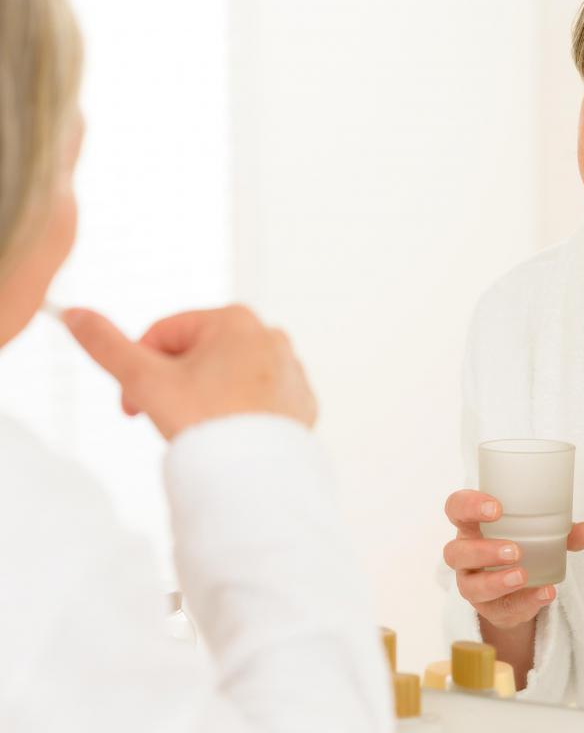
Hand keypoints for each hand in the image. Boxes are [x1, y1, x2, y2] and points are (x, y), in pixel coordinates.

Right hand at [63, 304, 317, 438]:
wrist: (257, 476)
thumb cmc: (205, 423)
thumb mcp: (146, 381)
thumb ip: (107, 345)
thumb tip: (74, 314)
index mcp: (235, 319)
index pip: (165, 333)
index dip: (139, 368)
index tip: (131, 405)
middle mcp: (270, 336)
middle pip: (198, 355)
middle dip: (173, 384)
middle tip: (167, 419)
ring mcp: (291, 369)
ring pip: (227, 377)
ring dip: (205, 398)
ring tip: (200, 431)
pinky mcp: (301, 402)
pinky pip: (258, 401)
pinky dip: (238, 414)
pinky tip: (230, 436)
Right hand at [443, 489, 583, 629]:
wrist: (518, 590)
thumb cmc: (522, 547)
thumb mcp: (539, 534)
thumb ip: (562, 532)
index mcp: (472, 525)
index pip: (456, 508)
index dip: (469, 505)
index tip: (497, 508)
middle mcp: (464, 554)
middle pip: (455, 551)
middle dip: (483, 551)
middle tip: (515, 550)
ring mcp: (471, 583)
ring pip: (470, 585)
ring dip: (496, 581)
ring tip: (523, 576)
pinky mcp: (486, 609)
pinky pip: (499, 608)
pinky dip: (524, 602)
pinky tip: (543, 594)